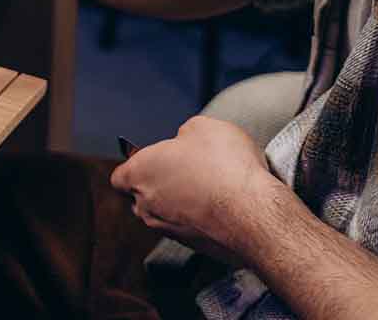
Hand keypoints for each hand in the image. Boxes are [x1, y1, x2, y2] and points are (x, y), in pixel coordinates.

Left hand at [110, 116, 274, 267]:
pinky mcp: (198, 249)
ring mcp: (172, 232)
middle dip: (160, 185)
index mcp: (140, 174)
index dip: (136, 166)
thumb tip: (187, 142)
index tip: (155, 158)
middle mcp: (149, 207)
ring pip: (167, 216)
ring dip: (183, 204)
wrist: (256, 216)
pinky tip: (226, 206)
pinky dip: (204, 220)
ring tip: (212, 187)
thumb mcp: (202, 127)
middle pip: (142, 198)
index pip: (120, 176)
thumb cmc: (224, 167)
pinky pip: (193, 231)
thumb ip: (184, 134)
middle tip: (186, 170)